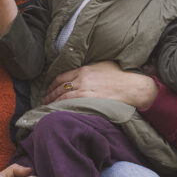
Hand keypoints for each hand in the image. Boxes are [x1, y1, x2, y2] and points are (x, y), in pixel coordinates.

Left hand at [43, 61, 158, 109]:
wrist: (133, 86)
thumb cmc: (122, 75)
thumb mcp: (103, 65)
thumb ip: (90, 69)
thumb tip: (81, 74)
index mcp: (84, 70)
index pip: (61, 77)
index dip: (52, 84)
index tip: (48, 89)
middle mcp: (82, 80)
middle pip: (59, 88)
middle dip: (49, 95)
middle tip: (43, 101)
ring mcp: (86, 92)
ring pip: (63, 98)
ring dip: (53, 103)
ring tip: (47, 108)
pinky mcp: (90, 103)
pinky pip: (72, 106)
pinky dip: (63, 108)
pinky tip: (59, 111)